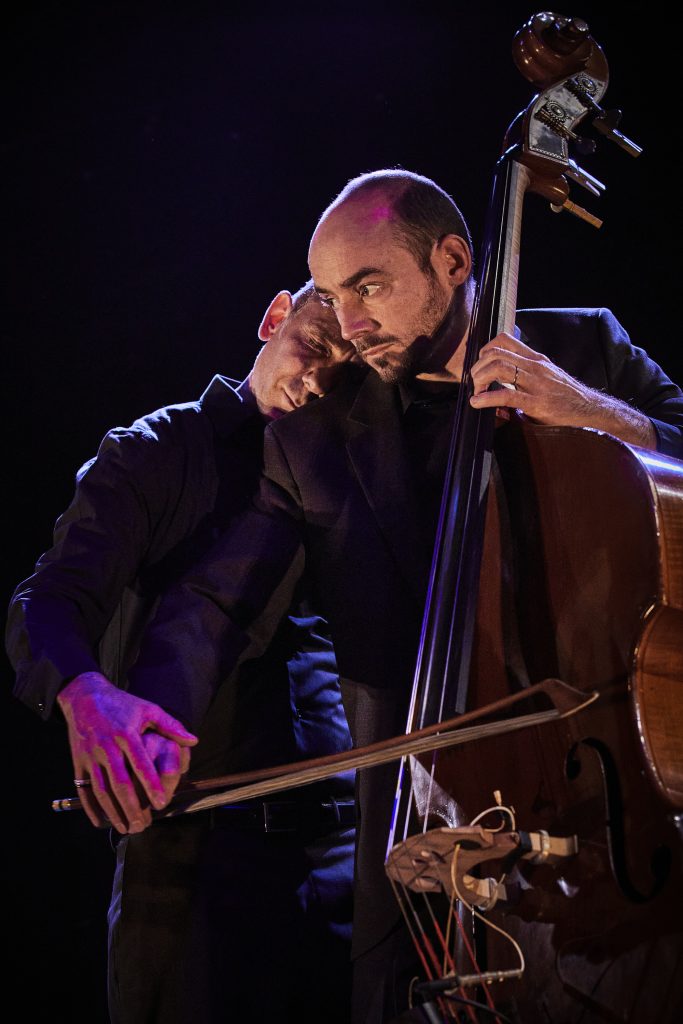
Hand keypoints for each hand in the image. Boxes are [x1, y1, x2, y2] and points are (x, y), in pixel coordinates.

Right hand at [57, 671, 197, 833]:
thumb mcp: (147, 709)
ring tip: (125, 828)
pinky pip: (83, 790)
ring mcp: (90, 756)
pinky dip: (90, 808)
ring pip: (101, 790)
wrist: (84, 696)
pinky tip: (101, 822)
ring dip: (112, 811)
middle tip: (143, 825)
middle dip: (132, 806)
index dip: (151, 785)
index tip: (161, 803)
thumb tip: (193, 740)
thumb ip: (170, 726)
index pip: (141, 764)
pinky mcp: (78, 762)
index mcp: (126, 734)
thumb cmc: (121, 704)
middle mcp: (107, 746)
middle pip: (119, 782)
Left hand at [469, 332, 593, 425]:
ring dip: (480, 379)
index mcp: (536, 360)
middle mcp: (535, 367)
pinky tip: (478, 402)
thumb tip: (499, 395)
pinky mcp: (536, 402)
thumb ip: (524, 381)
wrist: (591, 410)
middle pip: (496, 352)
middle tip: (476, 383)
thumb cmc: (567, 397)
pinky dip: (486, 398)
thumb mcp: (546, 381)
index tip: (481, 365)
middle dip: (478, 367)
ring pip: (498, 367)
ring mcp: (536, 383)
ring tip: (477, 392)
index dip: (486, 350)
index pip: (505, 340)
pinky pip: (506, 395)